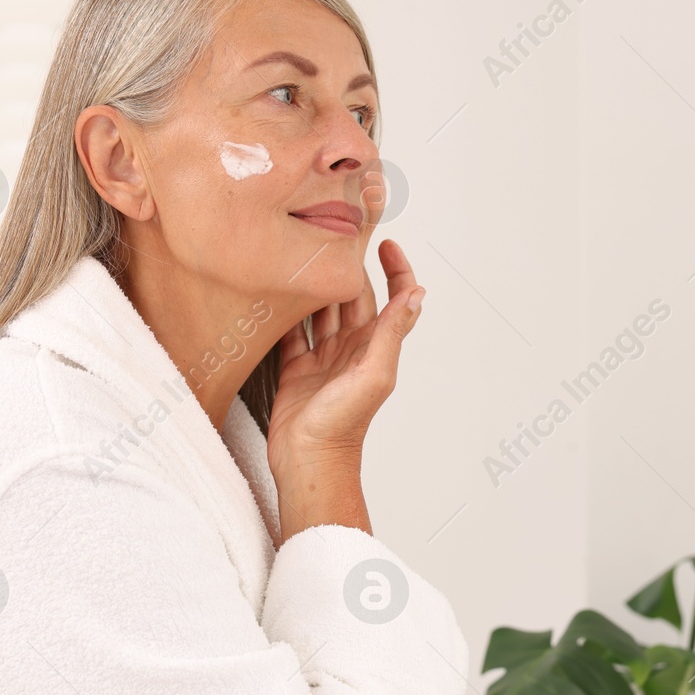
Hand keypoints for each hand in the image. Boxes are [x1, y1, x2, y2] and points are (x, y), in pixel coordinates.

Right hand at [267, 239, 424, 536]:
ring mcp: (324, 357)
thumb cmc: (344, 426)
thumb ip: (390, 334)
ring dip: (317, 284)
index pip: (393, 299)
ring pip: (321, 309)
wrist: (308, 461)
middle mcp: (352, 348)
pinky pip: (292, 331)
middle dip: (348, 266)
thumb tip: (416, 294)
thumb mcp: (374, 376)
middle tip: (336, 233)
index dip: (395, 271)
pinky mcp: (296, 367)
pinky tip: (278, 289)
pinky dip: (287, 311)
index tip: (387, 243)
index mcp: (375, 346)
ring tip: (305, 251)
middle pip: (353, 297)